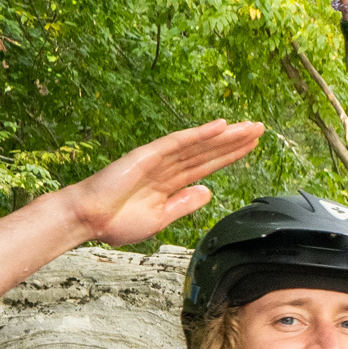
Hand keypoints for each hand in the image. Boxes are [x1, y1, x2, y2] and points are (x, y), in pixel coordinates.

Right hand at [64, 121, 263, 245]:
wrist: (88, 220)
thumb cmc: (116, 222)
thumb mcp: (161, 218)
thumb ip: (185, 204)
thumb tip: (207, 192)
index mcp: (170, 183)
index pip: (207, 165)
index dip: (230, 155)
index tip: (252, 146)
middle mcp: (167, 167)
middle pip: (208, 151)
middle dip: (235, 140)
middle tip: (260, 128)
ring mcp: (158, 160)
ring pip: (198, 144)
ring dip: (225, 135)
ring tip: (250, 127)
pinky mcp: (146, 156)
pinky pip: (177, 142)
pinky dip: (199, 134)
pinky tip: (220, 127)